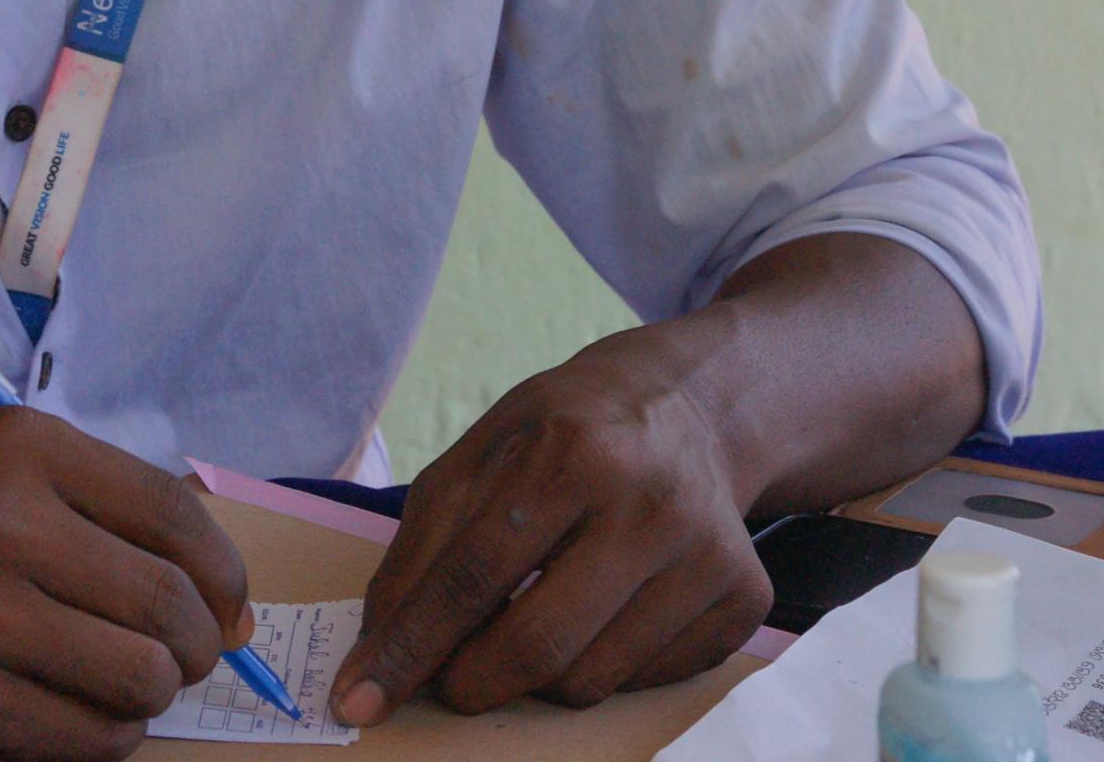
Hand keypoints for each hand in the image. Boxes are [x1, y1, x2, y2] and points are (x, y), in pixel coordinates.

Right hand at [0, 410, 249, 761]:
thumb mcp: (10, 484)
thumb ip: (119, 518)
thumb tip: (234, 603)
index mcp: (20, 448)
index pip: (175, 515)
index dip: (225, 574)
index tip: (229, 604)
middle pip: (169, 603)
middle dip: (198, 644)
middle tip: (184, 655)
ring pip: (142, 677)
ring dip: (153, 694)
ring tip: (123, 682)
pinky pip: (96, 737)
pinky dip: (109, 734)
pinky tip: (78, 711)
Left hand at [334, 330, 770, 720]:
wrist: (701, 405)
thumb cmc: (574, 428)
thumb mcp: (488, 447)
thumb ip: (426, 542)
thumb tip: (380, 649)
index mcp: (572, 449)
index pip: (470, 577)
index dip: (407, 648)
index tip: (359, 698)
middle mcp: (650, 502)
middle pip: (533, 646)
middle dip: (468, 681)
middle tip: (449, 678)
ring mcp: (706, 555)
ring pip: (587, 681)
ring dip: (536, 676)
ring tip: (539, 615)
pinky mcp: (744, 598)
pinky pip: (643, 683)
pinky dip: (602, 666)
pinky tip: (606, 610)